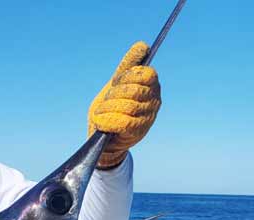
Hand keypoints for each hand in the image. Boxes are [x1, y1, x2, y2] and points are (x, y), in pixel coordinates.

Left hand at [88, 41, 160, 168]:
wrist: (102, 138)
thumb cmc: (110, 108)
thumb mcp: (116, 85)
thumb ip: (128, 66)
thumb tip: (143, 45)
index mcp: (151, 85)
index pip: (146, 74)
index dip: (127, 77)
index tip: (115, 82)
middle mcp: (154, 100)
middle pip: (133, 90)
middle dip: (113, 94)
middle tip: (106, 101)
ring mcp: (148, 116)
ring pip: (127, 106)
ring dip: (107, 109)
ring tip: (100, 113)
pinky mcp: (138, 132)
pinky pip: (122, 122)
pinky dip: (107, 121)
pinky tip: (101, 122)